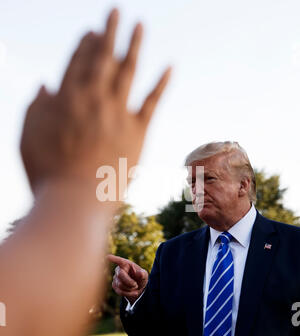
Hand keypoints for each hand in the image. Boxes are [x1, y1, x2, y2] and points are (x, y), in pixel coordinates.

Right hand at [20, 9, 170, 194]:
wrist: (74, 200)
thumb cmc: (47, 172)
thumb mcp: (27, 136)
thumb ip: (34, 108)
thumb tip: (44, 85)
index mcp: (66, 97)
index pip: (77, 61)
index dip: (85, 43)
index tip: (92, 31)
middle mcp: (93, 98)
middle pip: (103, 57)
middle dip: (110, 32)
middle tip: (116, 12)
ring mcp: (117, 113)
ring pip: (128, 71)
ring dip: (135, 45)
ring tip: (140, 25)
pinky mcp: (138, 131)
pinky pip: (152, 102)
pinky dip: (162, 83)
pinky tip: (170, 66)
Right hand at [108, 254, 148, 303]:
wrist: (138, 288)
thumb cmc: (140, 278)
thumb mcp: (144, 275)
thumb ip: (143, 274)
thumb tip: (139, 273)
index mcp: (126, 264)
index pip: (119, 261)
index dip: (113, 259)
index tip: (107, 257)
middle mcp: (119, 269)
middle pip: (120, 275)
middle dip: (130, 282)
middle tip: (136, 285)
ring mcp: (115, 278)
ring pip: (120, 285)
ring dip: (130, 288)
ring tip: (135, 287)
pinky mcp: (114, 285)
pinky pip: (120, 291)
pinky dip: (128, 293)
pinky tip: (133, 292)